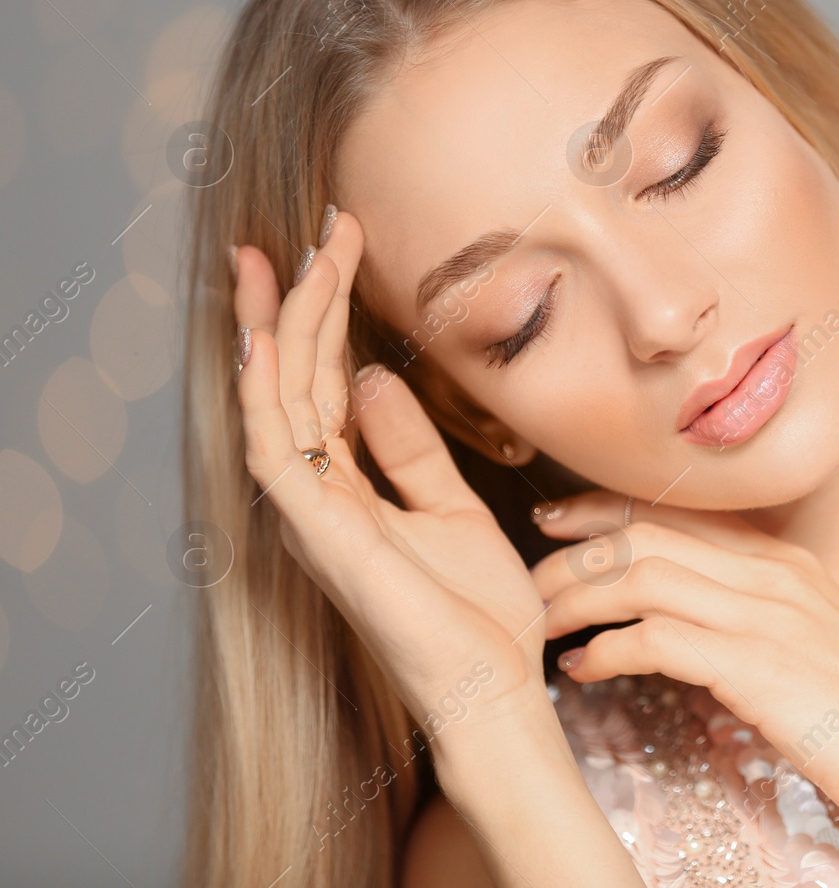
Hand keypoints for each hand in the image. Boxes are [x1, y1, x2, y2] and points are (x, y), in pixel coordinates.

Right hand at [232, 210, 548, 736]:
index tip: (341, 247)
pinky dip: (267, 392)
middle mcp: (319, 496)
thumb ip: (410, 448)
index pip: (321, 385)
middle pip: (292, 380)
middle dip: (297, 301)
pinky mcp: (324, 534)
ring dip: (283, 326)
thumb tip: (375, 381)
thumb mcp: (453, 508)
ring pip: (277, 401)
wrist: (496, 686)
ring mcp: (314, 515)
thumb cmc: (478, 613)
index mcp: (348, 489)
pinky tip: (267, 337)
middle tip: (315, 226)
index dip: (325, 315)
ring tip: (293, 256)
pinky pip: (279, 451)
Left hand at [527, 491, 838, 851]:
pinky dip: (608, 649)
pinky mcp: (758, 666)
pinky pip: (657, 638)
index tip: (557, 522)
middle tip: (527, 579)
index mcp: (789, 565)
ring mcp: (768, 616)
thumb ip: (764, 626)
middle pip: (647, 535)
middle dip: (573, 552)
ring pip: (641, 575)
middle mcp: (775, 575)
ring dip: (576, 598)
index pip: (679, 514)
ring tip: (540, 626)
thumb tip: (699, 634)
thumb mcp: (824, 651)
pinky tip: (584, 671)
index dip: (606, 511)